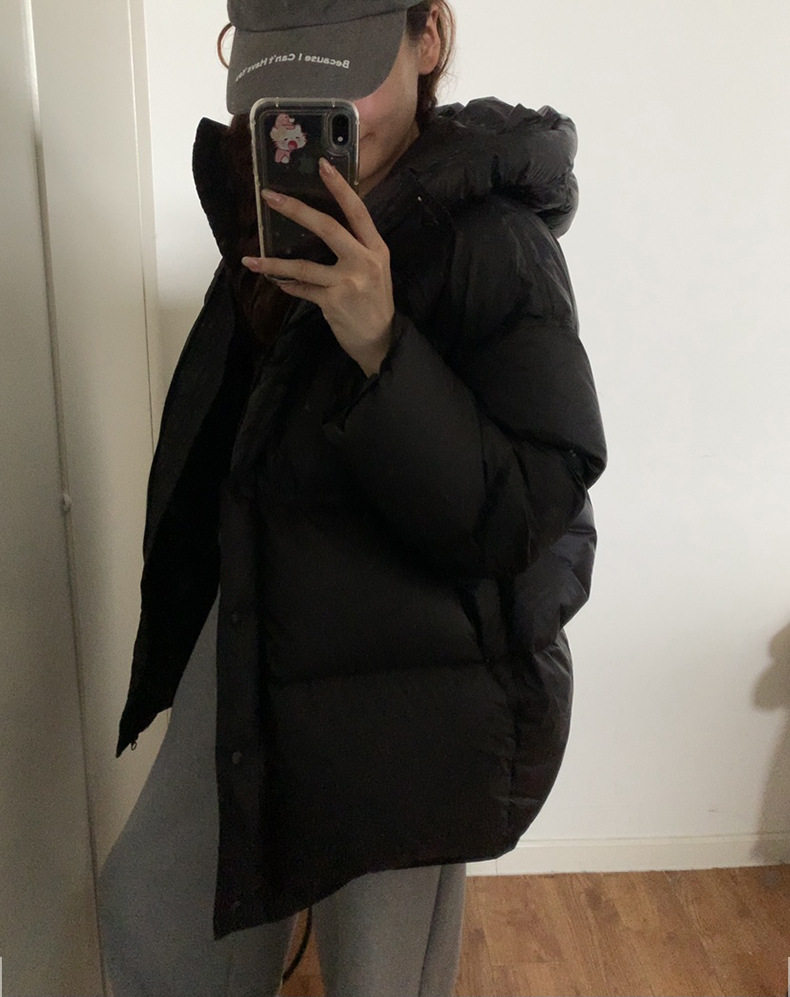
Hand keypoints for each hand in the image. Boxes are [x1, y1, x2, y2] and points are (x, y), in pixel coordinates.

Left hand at [242, 159, 393, 376]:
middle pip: (327, 228)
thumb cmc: (375, 301)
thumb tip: (321, 224)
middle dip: (296, 210)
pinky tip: (278, 282)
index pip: (357, 211)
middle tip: (270, 197)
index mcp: (376, 248)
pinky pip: (302, 289)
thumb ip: (355, 247)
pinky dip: (288, 285)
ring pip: (303, 266)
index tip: (322, 165)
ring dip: (274, 262)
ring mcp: (347, 283)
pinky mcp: (332, 302)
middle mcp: (363, 261)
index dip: (339, 188)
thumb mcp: (375, 269)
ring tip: (251, 259)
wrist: (381, 340)